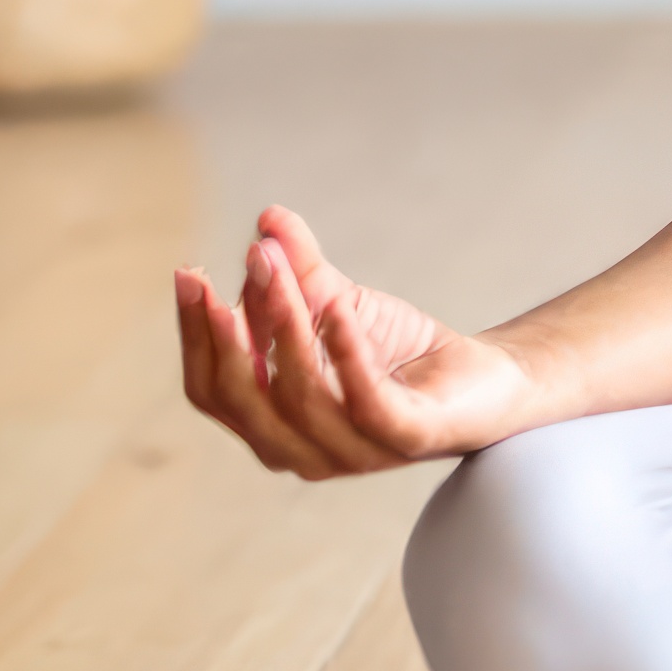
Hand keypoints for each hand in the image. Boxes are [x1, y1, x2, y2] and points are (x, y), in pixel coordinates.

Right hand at [174, 204, 538, 479]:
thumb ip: (300, 269)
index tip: (188, 273)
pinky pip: (365, 401)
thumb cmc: (399, 351)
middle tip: (232, 265)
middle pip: (243, 397)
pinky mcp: (404, 439)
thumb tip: (267, 218)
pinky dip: (347, 353)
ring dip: (285, 324)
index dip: (195, 334)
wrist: (483, 378)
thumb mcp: (338, 303)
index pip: (211, 389)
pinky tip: (337, 307)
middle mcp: (299, 451)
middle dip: (227, 330)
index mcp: (269, 425)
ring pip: (299, 394)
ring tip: (278, 266)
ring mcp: (351, 452)